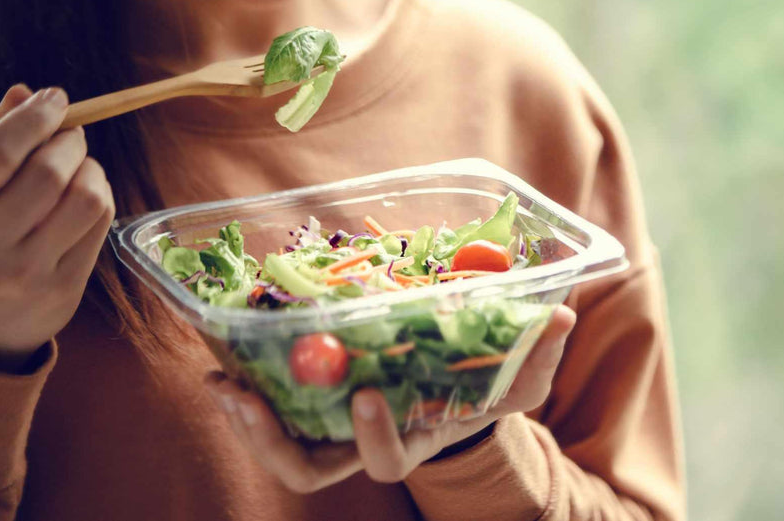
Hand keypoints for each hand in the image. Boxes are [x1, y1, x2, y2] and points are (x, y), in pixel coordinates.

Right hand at [0, 85, 114, 371]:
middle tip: (69, 132)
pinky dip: (101, 195)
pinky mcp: (63, 291)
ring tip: (77, 164)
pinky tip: (85, 192)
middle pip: (47, 174)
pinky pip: (100, 225)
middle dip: (67, 141)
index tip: (53, 98)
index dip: (32, 118)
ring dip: (90, 168)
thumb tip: (24, 95)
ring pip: (85, 199)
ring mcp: (26, 275)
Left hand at [204, 304, 575, 490]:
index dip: (373, 436)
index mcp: (413, 439)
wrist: (454, 387)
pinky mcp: (317, 400)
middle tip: (243, 397)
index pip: (386, 461)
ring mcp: (337, 426)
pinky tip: (229, 351)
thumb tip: (562, 315)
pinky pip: (276, 404)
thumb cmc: (486, 388)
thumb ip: (539, 353)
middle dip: (272, 441)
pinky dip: (248, 383)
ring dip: (245, 418)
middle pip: (310, 469)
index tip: (365, 394)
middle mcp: (366, 442)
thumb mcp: (518, 376)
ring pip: (282, 446)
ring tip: (221, 381)